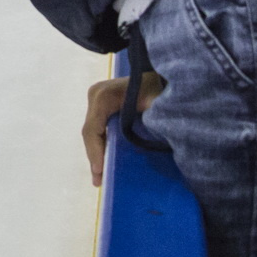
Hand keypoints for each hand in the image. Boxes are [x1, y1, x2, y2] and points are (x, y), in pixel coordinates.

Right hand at [82, 72, 165, 186]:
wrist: (167, 74)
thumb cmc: (161, 87)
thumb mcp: (157, 103)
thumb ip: (151, 122)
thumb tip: (144, 149)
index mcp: (104, 95)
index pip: (92, 129)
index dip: (95, 152)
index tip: (100, 172)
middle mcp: (96, 96)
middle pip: (90, 132)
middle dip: (94, 157)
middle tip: (99, 181)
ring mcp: (98, 100)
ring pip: (92, 132)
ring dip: (96, 154)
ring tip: (100, 178)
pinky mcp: (103, 106)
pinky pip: (99, 129)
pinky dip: (101, 146)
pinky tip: (104, 164)